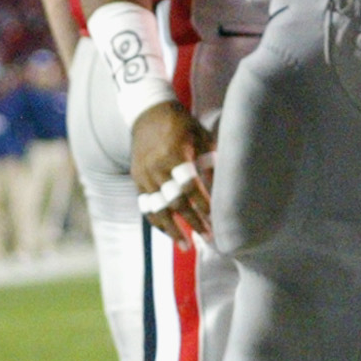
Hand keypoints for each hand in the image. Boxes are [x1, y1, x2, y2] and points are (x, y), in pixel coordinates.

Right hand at [129, 97, 211, 246]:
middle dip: (192, 222)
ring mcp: (144, 174)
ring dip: (173, 230)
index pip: (190, 187)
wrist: (147, 112)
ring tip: (186, 247)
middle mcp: (156, 167)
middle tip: (209, 238)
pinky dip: (158, 221)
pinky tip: (170, 233)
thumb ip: (211, 161)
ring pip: (158, 209)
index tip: (216, 220)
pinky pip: (146, 206)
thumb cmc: (181, 123)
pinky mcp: (136, 179)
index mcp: (174, 153)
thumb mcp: (201, 135)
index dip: (203, 205)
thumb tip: (224, 188)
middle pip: (175, 202)